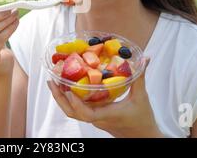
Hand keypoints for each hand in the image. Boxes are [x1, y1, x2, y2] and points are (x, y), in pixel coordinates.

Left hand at [47, 57, 163, 137]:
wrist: (143, 137)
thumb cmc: (143, 119)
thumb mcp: (141, 97)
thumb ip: (140, 77)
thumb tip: (145, 58)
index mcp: (107, 114)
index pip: (86, 114)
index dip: (75, 104)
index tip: (68, 92)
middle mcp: (98, 118)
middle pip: (73, 113)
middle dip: (59, 98)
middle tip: (51, 82)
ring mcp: (95, 119)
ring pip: (73, 112)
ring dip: (62, 98)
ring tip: (54, 83)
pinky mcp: (95, 117)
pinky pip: (79, 109)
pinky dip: (71, 99)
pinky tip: (68, 86)